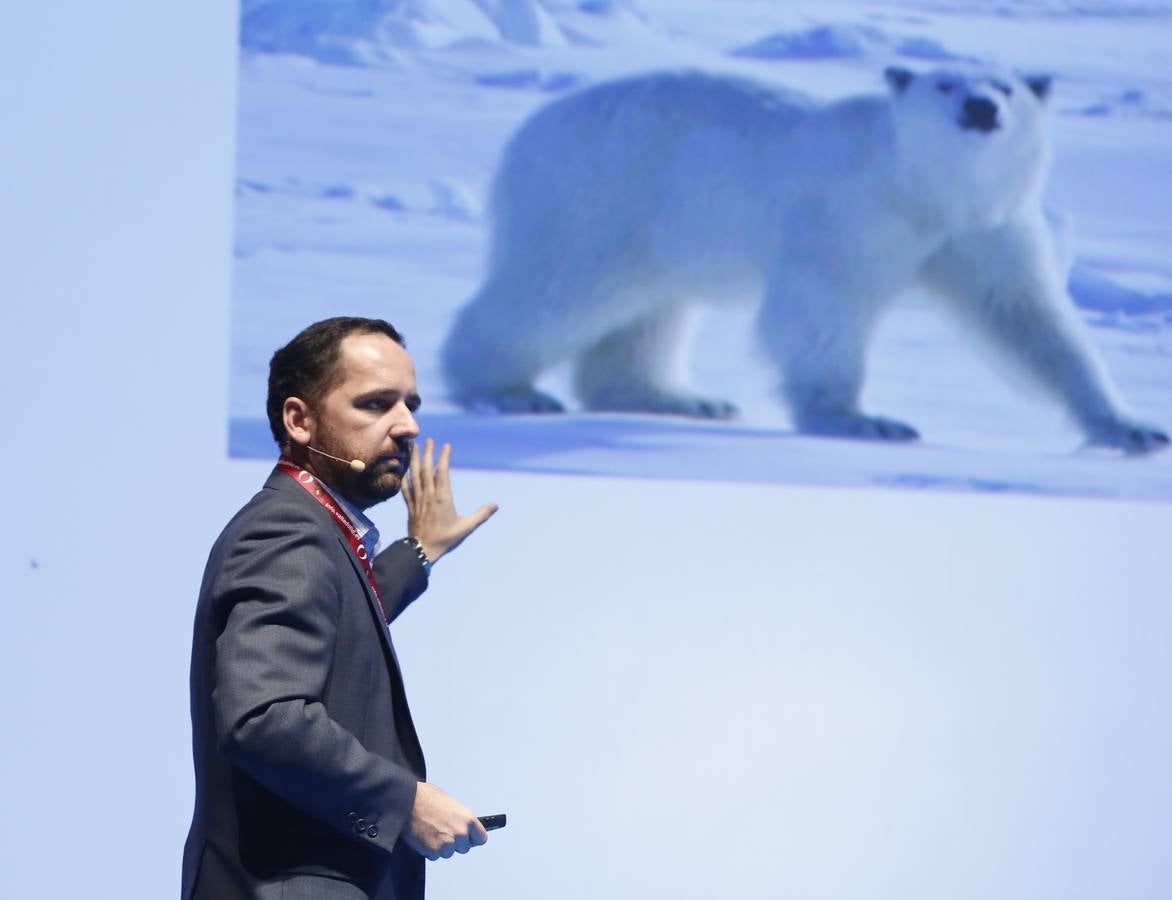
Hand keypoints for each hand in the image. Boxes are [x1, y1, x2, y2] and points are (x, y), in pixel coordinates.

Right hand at [402, 781, 487, 860]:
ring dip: (442, 847)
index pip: (481, 838)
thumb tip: (461, 825)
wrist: (406, 802)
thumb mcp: (450, 802)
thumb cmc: (426, 797)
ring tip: (431, 832)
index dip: (473, 838)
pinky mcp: (433, 852)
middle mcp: (461, 834)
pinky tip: (424, 836)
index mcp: (468, 819)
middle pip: (464, 848)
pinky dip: (429, 849)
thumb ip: (459, 817)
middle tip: (444, 832)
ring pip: (448, 853)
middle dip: (456, 843)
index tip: (468, 838)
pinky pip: (434, 856)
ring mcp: (447, 845)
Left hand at [403, 438, 497, 563]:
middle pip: (426, 469)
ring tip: (413, 447)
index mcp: (442, 498)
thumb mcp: (466, 527)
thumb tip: (496, 505)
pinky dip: (406, 476)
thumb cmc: (445, 539)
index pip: (442, 472)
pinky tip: (406, 470)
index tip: (446, 445)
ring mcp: (418, 500)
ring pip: (414, 475)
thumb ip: (481, 515)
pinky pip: (406, 488)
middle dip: (427, 453)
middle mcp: (428, 495)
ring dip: (414, 460)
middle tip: (428, 439)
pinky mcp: (411, 506)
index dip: (443, 457)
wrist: (422, 550)